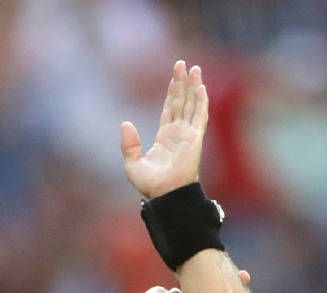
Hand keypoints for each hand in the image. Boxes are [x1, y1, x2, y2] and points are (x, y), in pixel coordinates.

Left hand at [121, 60, 208, 198]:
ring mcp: (188, 135)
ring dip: (194, 87)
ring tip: (195, 68)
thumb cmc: (151, 185)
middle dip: (183, 83)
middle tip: (183, 63)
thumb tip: (125, 123)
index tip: (175, 76)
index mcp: (165, 137)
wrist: (165, 195)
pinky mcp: (195, 139)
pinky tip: (201, 87)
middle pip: (182, 102)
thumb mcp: (132, 163)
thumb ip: (129, 144)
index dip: (172, 92)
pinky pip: (200, 116)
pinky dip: (201, 101)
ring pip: (192, 105)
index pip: (170, 109)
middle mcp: (178, 134)